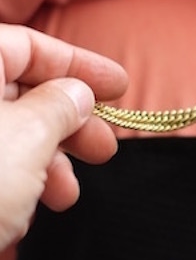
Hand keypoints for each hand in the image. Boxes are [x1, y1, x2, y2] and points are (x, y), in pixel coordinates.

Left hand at [0, 24, 127, 246]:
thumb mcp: (27, 139)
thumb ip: (61, 105)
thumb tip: (76, 92)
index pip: (27, 46)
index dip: (80, 65)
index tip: (120, 87)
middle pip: (15, 91)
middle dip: (67, 124)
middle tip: (105, 150)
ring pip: (0, 132)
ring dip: (44, 161)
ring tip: (67, 196)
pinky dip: (10, 182)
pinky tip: (25, 213)